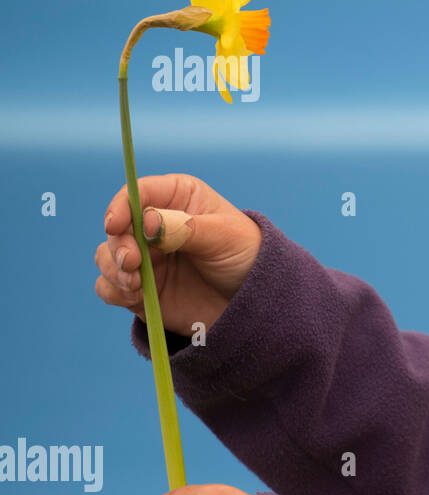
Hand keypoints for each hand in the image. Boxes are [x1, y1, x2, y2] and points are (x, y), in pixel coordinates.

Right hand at [95, 173, 262, 335]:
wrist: (255, 302)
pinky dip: (114, 290)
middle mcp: (155, 225)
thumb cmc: (245, 256)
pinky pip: (109, 286)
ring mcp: (146, 257)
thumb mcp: (225, 237)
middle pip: (117, 226)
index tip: (116, 225)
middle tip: (132, 263)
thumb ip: (187, 228)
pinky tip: (134, 296)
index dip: (122, 206)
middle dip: (118, 244)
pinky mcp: (139, 287)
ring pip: (107, 256)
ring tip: (136, 284)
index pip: (138, 192)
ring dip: (113, 268)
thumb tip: (149, 222)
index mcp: (178, 199)